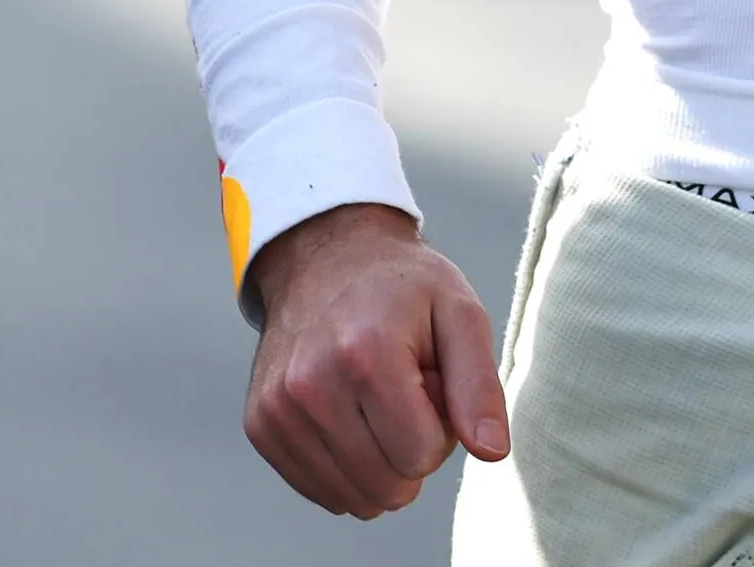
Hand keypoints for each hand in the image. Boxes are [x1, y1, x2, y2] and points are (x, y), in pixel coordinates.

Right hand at [241, 202, 508, 516]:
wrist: (323, 254)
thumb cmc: (402, 288)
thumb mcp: (459, 313)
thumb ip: (479, 385)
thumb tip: (492, 451)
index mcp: (366, 353)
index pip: (421, 458)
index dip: (439, 428)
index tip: (427, 381)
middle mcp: (311, 384)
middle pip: (388, 488)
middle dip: (409, 449)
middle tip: (403, 391)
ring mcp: (278, 407)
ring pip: (353, 499)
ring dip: (377, 461)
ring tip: (374, 399)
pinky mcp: (261, 424)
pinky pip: (320, 491)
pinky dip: (344, 468)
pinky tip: (346, 414)